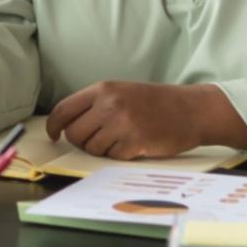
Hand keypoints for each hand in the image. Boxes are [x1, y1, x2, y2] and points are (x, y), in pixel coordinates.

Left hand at [44, 81, 208, 159]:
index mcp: (103, 89)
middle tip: (99, 139)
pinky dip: (119, 155)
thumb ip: (96, 104)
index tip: (54, 135)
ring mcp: (121, 124)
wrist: (192, 110)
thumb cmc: (157, 102)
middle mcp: (109, 105)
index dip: (53, 125)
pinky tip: (134, 144)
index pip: (64, 109)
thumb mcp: (122, 91)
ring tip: (121, 139)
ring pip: (92, 148)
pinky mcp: (134, 142)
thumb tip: (67, 125)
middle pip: (75, 133)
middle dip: (82, 141)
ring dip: (103, 149)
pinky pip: (112, 157)